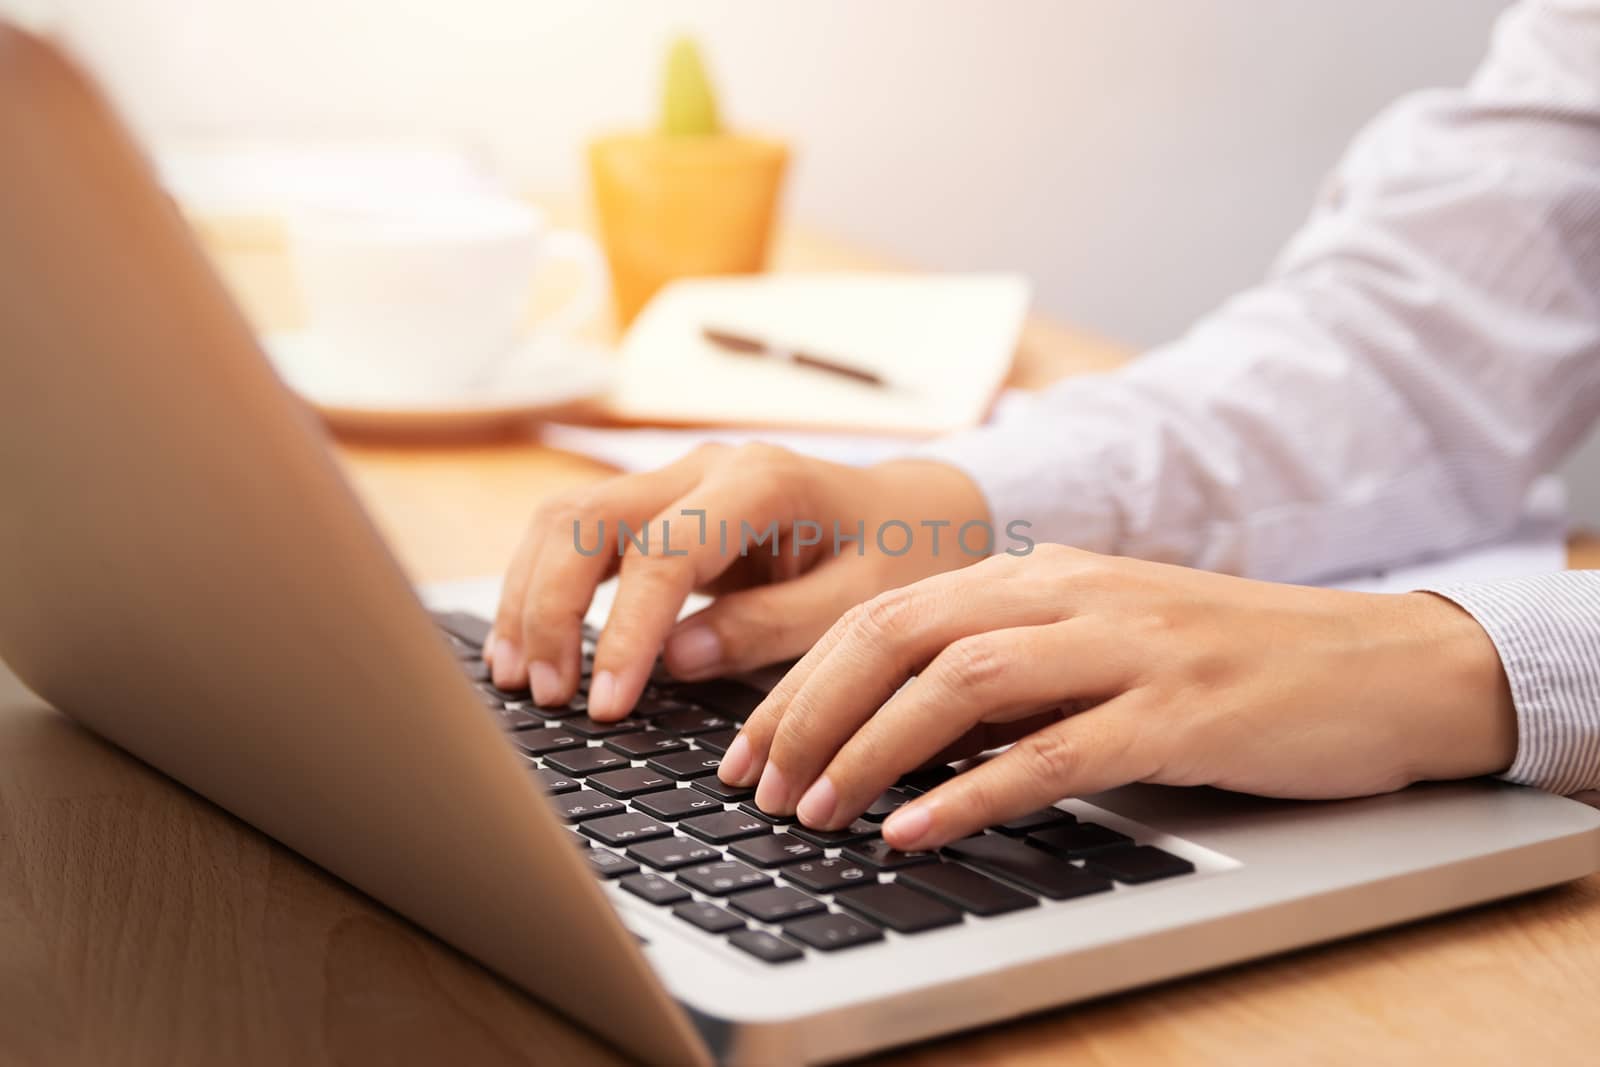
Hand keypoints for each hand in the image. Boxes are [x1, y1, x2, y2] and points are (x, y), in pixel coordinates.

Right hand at [485, 444, 992, 718]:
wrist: (915, 511)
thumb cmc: (900, 557)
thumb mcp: (862, 605)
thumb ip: (772, 628)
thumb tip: (677, 658)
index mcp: (765, 483)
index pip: (663, 551)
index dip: (625, 630)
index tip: (608, 705)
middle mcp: (707, 467)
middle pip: (587, 518)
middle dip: (550, 608)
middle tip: (549, 697)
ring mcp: (677, 479)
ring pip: (565, 519)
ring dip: (530, 595)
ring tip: (521, 678)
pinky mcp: (660, 508)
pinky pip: (579, 534)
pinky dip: (543, 586)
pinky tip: (530, 645)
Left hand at [718, 545, 1516, 850]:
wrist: (1379, 662)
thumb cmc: (1228, 661)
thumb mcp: (1100, 642)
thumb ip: (1006, 670)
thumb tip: (895, 730)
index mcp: (1042, 574)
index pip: (886, 610)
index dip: (800, 679)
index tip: (749, 748)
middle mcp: (1072, 594)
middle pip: (899, 631)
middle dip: (808, 711)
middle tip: (759, 786)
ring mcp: (1127, 647)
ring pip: (959, 684)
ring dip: (869, 750)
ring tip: (816, 812)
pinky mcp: (1179, 713)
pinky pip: (1054, 753)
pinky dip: (971, 796)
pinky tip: (915, 833)